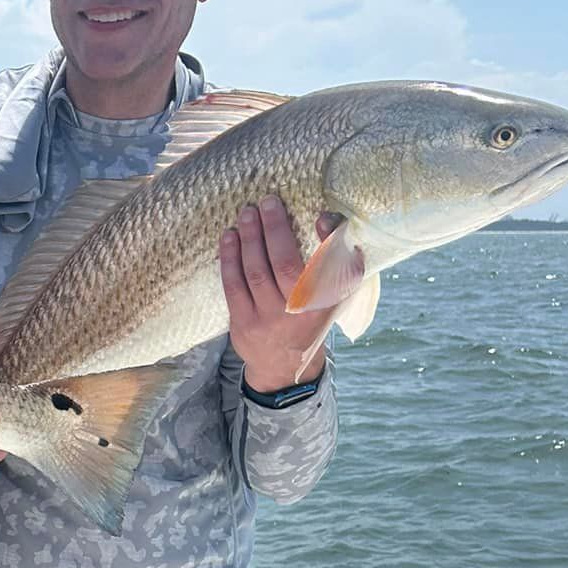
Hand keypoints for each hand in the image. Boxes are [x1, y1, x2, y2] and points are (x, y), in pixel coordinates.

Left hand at [220, 196, 339, 392]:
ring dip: (249, 239)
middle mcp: (298, 313)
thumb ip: (339, 256)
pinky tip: (229, 237)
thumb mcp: (336, 292)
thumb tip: (325, 217)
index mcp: (326, 303)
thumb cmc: (313, 315)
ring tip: (247, 214)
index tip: (321, 216)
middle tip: (267, 202)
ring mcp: (268, 320)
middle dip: (274, 229)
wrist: (285, 365)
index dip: (327, 242)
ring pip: (256, 272)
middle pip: (284, 264)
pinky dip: (230, 259)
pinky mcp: (242, 324)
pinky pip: (233, 286)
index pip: (330, 269)